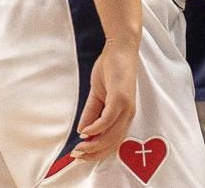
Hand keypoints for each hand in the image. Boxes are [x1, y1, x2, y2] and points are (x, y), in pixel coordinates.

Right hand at [70, 40, 137, 161]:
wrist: (120, 48)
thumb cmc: (111, 69)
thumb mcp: (98, 94)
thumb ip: (91, 113)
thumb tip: (82, 131)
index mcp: (123, 115)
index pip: (113, 141)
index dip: (97, 152)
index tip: (80, 155)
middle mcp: (127, 114)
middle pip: (112, 143)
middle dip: (93, 154)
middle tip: (76, 156)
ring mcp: (125, 107)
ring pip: (111, 135)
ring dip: (93, 145)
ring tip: (78, 149)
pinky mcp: (120, 98)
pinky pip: (108, 119)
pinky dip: (96, 128)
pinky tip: (84, 132)